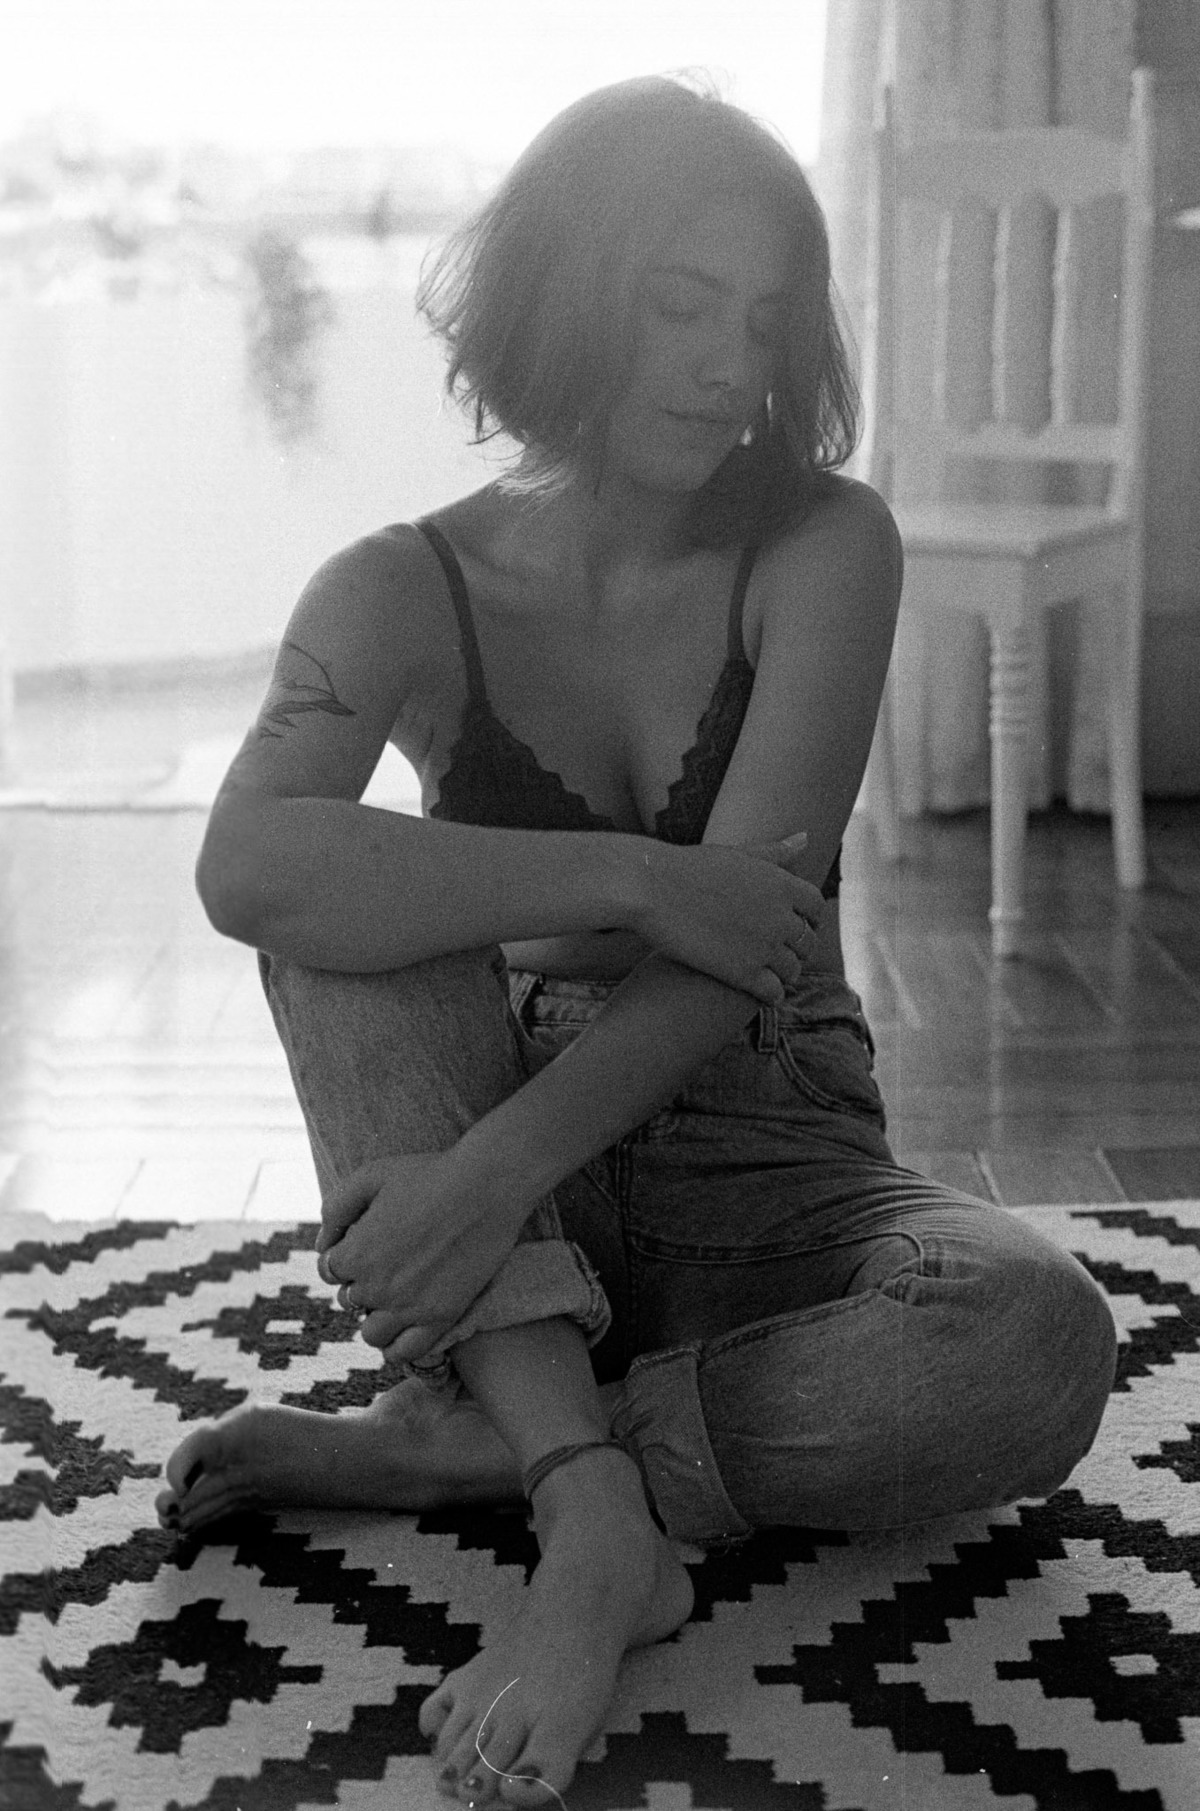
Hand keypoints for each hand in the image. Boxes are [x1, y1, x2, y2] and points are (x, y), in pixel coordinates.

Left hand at [314, 1149, 529, 1362]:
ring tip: (396, 1296)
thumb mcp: (371, 1175)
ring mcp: (410, 1306)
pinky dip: (398, 1346)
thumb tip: (324, 1245)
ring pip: (372, 1334)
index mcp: (357, 1253)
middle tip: (390, 1262)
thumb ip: (336, 1208)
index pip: (330, 1270)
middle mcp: (378, 1286)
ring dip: (377, 1317)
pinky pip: (406, 1353)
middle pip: (350, 1300)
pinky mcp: (442, 1317)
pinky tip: (405, 1326)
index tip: (367, 1243)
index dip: (345, 1255)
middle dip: (363, 1282)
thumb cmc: (429, 1175)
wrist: (487, 1186)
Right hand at [633, 831, 823, 1002]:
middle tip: (783, 953)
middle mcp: (781, 916)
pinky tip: (760, 992)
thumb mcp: (737, 854)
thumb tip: (805, 838)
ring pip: (792, 970)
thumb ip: (775, 852)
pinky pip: (774, 992)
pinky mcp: (744, 973)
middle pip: (807, 942)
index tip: (797, 924)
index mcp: (783, 884)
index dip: (810, 918)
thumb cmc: (688, 868)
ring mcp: (765, 946)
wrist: (652, 889)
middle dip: (798, 949)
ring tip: (771, 975)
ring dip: (785, 974)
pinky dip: (771, 994)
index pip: (816, 907)